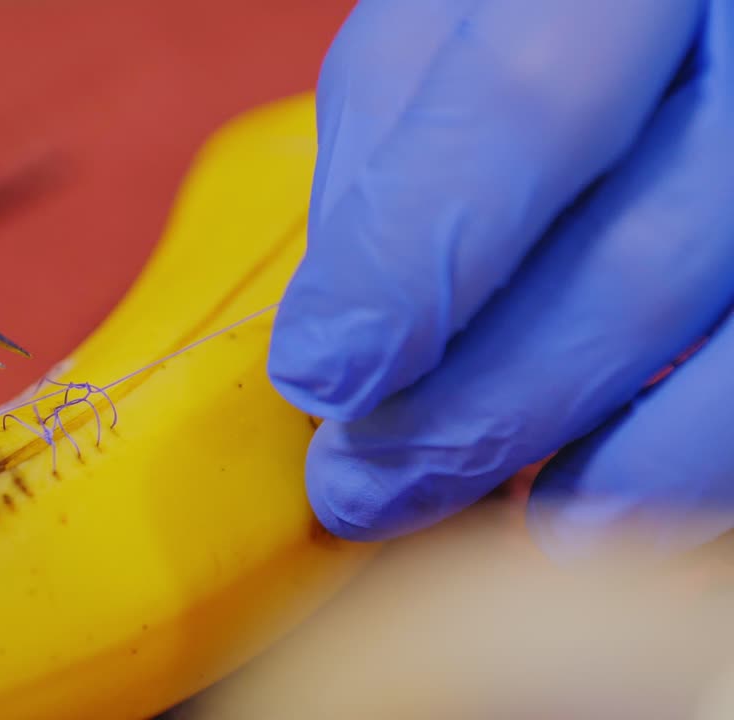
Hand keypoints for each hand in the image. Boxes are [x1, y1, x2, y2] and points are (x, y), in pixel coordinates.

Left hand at [268, 0, 733, 559]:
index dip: (409, 266)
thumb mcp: (445, 26)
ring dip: (601, 464)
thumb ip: (391, 149)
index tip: (321, 378)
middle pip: (641, 262)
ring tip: (478, 514)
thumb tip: (340, 332)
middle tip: (362, 487)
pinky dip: (683, 463)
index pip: (520, 113)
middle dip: (479, 406)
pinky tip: (595, 496)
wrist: (667, 20)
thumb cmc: (543, 15)